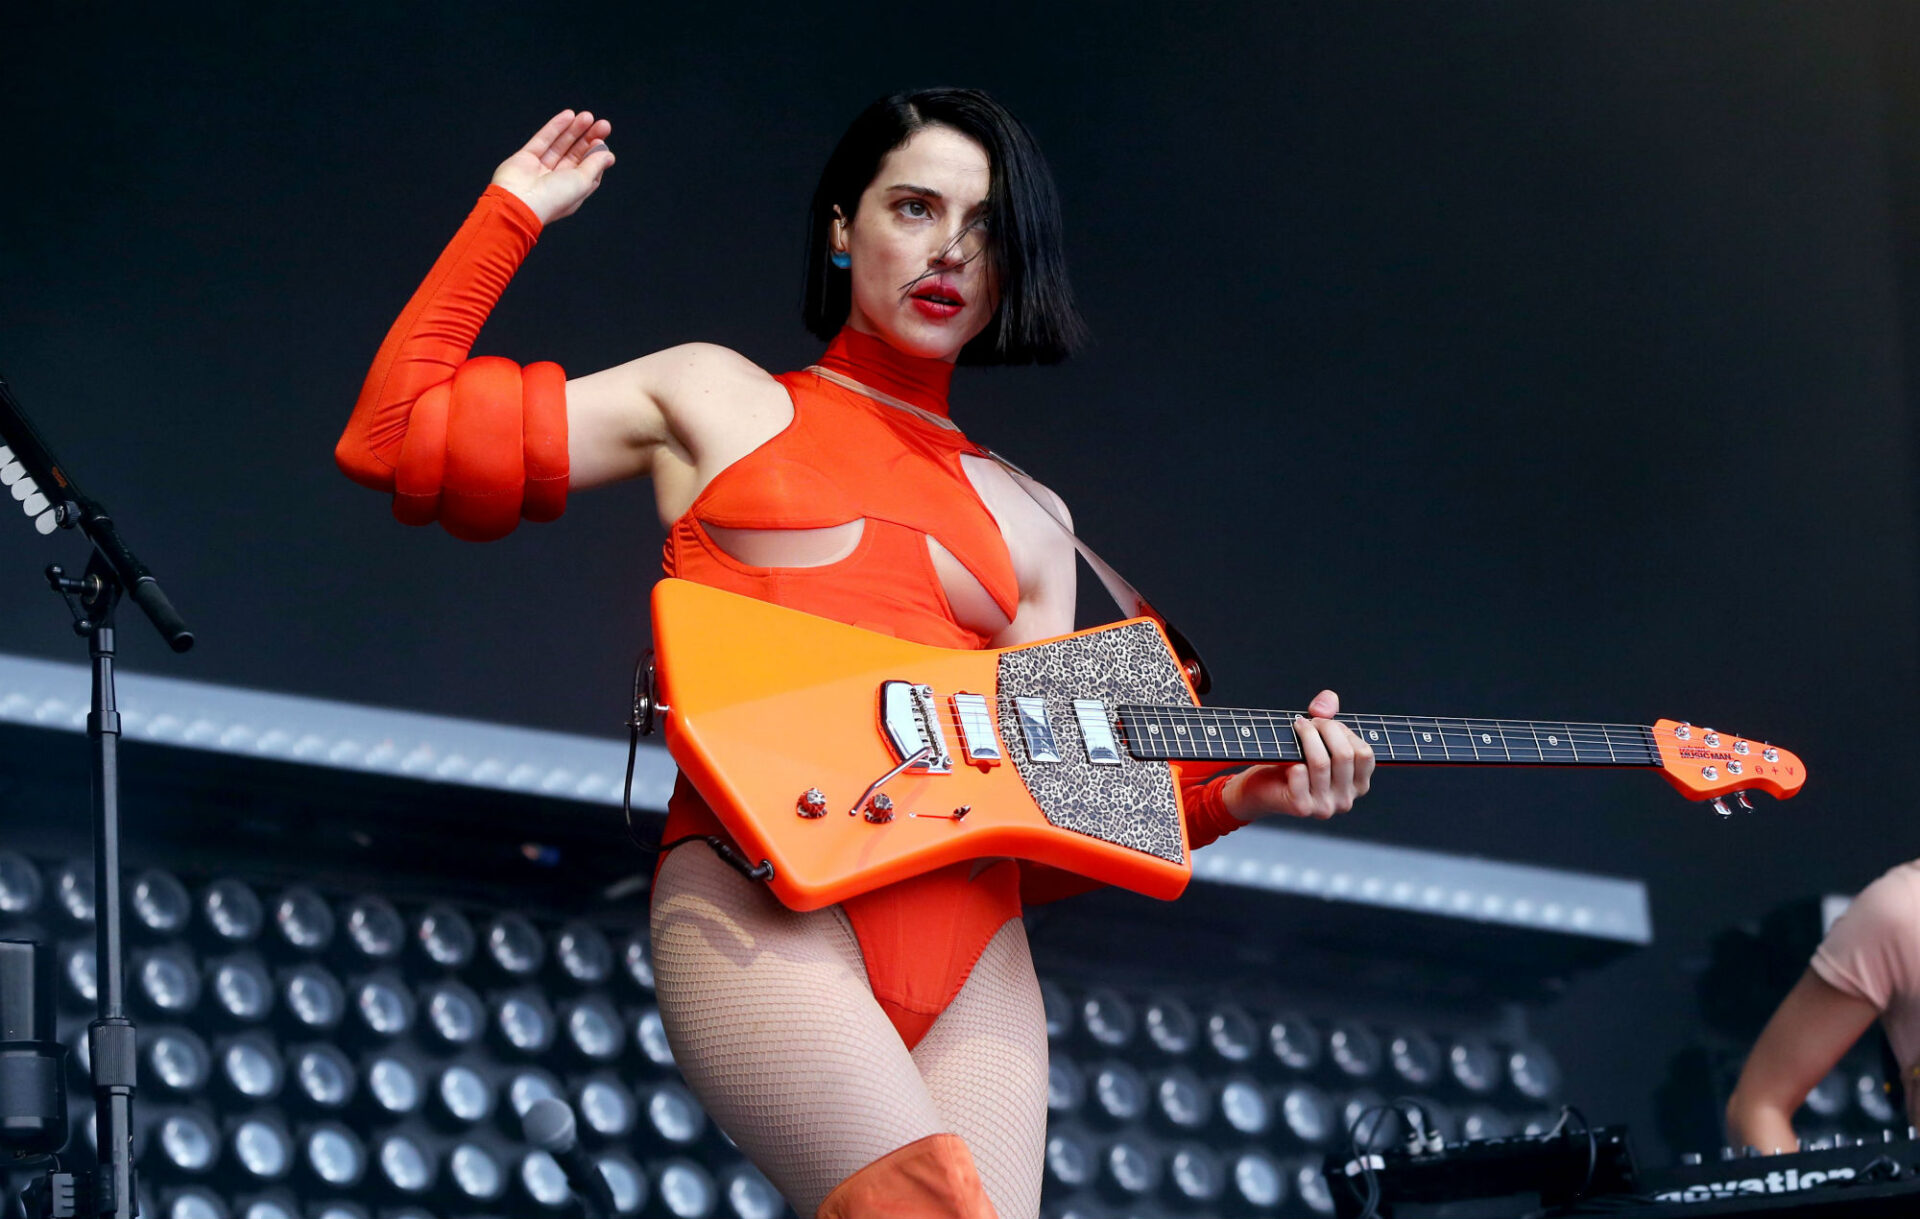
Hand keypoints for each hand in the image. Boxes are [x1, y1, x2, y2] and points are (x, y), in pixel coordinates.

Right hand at [491, 110, 614, 224]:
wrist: (519, 202)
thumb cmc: (552, 199)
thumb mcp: (582, 181)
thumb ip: (594, 165)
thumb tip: (608, 155)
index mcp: (571, 193)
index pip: (588, 171)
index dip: (595, 156)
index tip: (602, 143)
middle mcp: (556, 181)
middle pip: (575, 156)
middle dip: (588, 139)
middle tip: (602, 125)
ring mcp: (540, 169)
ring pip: (560, 145)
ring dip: (574, 130)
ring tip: (587, 116)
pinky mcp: (526, 157)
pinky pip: (543, 139)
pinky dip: (556, 127)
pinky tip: (568, 116)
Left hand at [1225, 690, 1374, 819]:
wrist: (1260, 788)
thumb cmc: (1293, 760)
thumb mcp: (1316, 736)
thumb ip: (1328, 715)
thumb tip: (1327, 703)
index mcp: (1358, 784)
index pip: (1364, 753)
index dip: (1345, 732)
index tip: (1324, 722)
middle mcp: (1346, 800)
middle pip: (1344, 755)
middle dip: (1325, 729)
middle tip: (1306, 722)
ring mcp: (1325, 807)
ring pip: (1321, 762)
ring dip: (1307, 736)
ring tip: (1296, 727)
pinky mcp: (1302, 807)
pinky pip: (1300, 774)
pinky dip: (1292, 759)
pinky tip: (1286, 757)